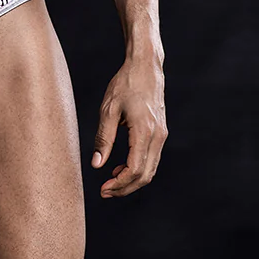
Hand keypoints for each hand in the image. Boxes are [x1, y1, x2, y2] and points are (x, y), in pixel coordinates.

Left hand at [91, 55, 166, 197]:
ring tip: (110, 182)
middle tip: (105, 192)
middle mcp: (157, 136)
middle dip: (125, 188)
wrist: (146, 67)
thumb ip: (103, 139)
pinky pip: (152, 158)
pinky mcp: (160, 132)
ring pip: (150, 169)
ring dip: (131, 180)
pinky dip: (138, 168)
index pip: (134, 170)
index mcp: (144, 131)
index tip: (103, 189)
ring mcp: (162, 135)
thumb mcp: (108, 109)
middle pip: (145, 175)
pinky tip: (121, 167)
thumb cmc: (125, 84)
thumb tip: (96, 165)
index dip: (119, 184)